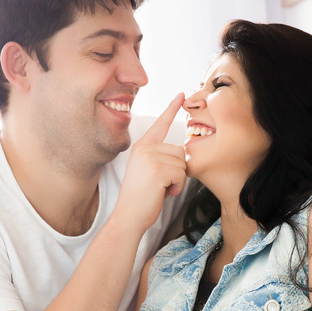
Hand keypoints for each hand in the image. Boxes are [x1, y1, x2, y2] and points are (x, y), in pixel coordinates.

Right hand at [113, 93, 186, 233]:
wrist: (128, 216)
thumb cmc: (141, 197)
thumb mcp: (148, 171)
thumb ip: (160, 157)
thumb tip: (181, 152)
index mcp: (142, 146)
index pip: (160, 124)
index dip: (171, 108)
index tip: (181, 94)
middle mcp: (144, 148)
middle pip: (180, 150)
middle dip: (178, 170)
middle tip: (162, 183)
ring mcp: (150, 158)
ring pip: (182, 163)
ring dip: (177, 180)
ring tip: (161, 188)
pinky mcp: (157, 170)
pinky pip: (181, 174)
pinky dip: (177, 187)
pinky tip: (163, 193)